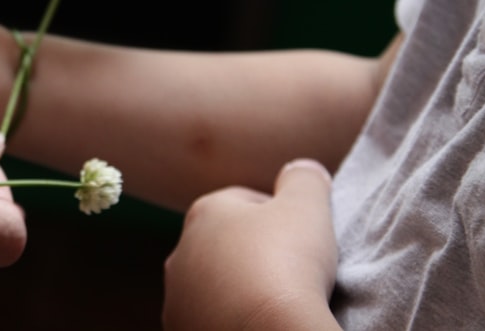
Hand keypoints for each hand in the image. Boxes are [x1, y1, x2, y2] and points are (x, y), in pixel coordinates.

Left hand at [162, 160, 339, 329]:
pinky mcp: (180, 330)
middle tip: (291, 269)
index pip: (245, 202)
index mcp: (205, 212)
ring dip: (237, 288)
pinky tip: (255, 321)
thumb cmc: (286, 263)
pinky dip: (230, 318)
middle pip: (224, 244)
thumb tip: (302, 170)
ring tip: (272, 301)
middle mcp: (181, 251)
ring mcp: (177, 296)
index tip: (302, 236)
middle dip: (253, 252)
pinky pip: (210, 318)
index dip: (278, 215)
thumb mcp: (307, 205)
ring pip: (213, 285)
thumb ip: (303, 180)